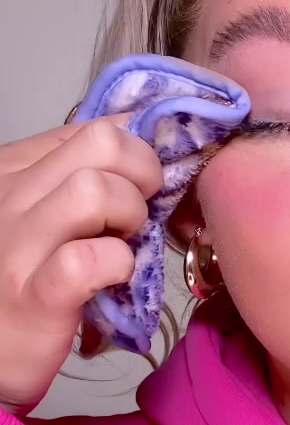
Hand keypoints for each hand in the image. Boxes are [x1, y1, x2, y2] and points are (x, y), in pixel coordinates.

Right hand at [0, 115, 162, 414]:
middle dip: (142, 174)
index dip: (135, 155)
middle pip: (102, 143)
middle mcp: (9, 196)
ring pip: (94, 191)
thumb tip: (136, 130)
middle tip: (139, 215)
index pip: (94, 128)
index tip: (142, 189)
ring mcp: (16, 245)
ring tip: (124, 245)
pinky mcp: (32, 296)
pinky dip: (116, 265)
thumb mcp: (41, 213)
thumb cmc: (19, 283)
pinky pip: (87, 260)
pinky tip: (113, 279)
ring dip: (130, 217)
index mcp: (15, 169)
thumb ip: (76, 175)